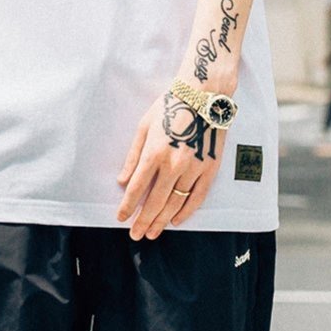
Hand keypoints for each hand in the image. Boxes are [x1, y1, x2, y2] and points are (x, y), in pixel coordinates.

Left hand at [115, 88, 223, 238]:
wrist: (203, 95)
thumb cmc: (169, 107)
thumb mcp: (144, 127)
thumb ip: (133, 156)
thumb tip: (122, 181)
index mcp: (154, 152)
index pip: (136, 188)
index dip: (127, 207)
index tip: (121, 219)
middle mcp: (173, 164)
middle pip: (155, 201)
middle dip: (143, 221)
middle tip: (136, 235)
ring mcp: (193, 168)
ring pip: (175, 203)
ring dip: (162, 221)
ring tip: (152, 233)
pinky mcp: (210, 169)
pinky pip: (197, 197)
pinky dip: (186, 212)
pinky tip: (176, 222)